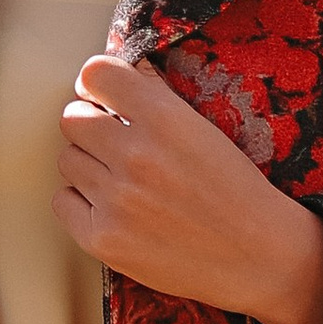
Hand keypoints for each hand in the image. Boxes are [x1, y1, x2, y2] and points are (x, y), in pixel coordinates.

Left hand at [57, 55, 322, 323]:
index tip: (106, 98)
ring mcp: (116, 200)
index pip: (95, 74)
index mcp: (164, 118)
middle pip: (72, 118)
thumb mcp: (204, 128)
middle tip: (116, 145)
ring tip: (122, 181)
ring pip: (67, 160)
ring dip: (88, 166)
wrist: (259, 257)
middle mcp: (135, 155)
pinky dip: (82, 204)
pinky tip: (113, 209)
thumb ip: (157, 95)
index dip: (98, 85)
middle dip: (92, 127)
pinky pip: (63, 202)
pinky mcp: (103, 239)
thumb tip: (120, 67)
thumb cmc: (236, 190)